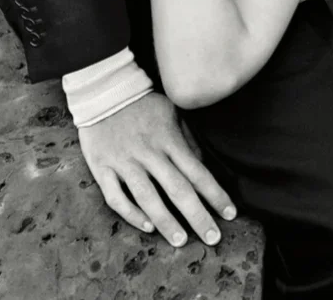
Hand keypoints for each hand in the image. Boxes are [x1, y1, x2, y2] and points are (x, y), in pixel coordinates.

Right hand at [78, 91, 237, 246]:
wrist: (103, 91)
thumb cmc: (143, 104)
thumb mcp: (172, 112)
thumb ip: (187, 140)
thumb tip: (201, 167)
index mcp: (168, 139)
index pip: (197, 171)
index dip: (215, 194)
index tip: (230, 214)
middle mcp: (148, 152)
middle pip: (177, 189)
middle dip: (197, 216)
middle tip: (213, 238)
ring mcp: (124, 162)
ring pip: (147, 197)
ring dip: (166, 221)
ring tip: (181, 241)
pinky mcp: (102, 168)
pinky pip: (116, 197)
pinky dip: (131, 214)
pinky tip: (147, 227)